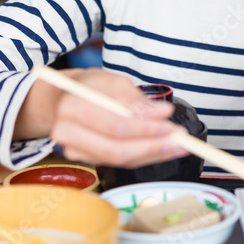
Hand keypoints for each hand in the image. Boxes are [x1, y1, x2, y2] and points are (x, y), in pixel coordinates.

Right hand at [17, 68, 185, 167]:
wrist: (65, 98)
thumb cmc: (91, 86)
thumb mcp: (113, 81)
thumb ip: (135, 99)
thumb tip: (161, 114)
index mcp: (72, 107)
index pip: (115, 125)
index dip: (145, 128)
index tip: (170, 122)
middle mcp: (67, 133)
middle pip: (116, 149)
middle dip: (151, 147)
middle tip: (179, 141)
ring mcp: (74, 150)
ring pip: (118, 160)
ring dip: (151, 155)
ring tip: (177, 146)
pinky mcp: (84, 159)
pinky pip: (118, 162)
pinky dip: (142, 157)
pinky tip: (160, 150)